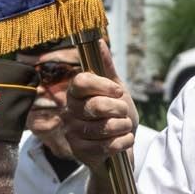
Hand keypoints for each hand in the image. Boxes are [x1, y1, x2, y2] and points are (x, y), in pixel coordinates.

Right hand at [61, 52, 138, 168]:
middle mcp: (69, 111)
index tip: (118, 91)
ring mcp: (72, 133)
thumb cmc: (117, 116)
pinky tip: (124, 141)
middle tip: (124, 112)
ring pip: (102, 127)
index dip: (103, 85)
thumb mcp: (116, 90)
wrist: (122, 148)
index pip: (81, 82)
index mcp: (76, 93)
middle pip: (95, 106)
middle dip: (118, 109)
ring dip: (123, 127)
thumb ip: (107, 68)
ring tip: (125, 127)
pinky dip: (123, 142)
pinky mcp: (79, 152)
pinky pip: (105, 146)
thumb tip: (98, 40)